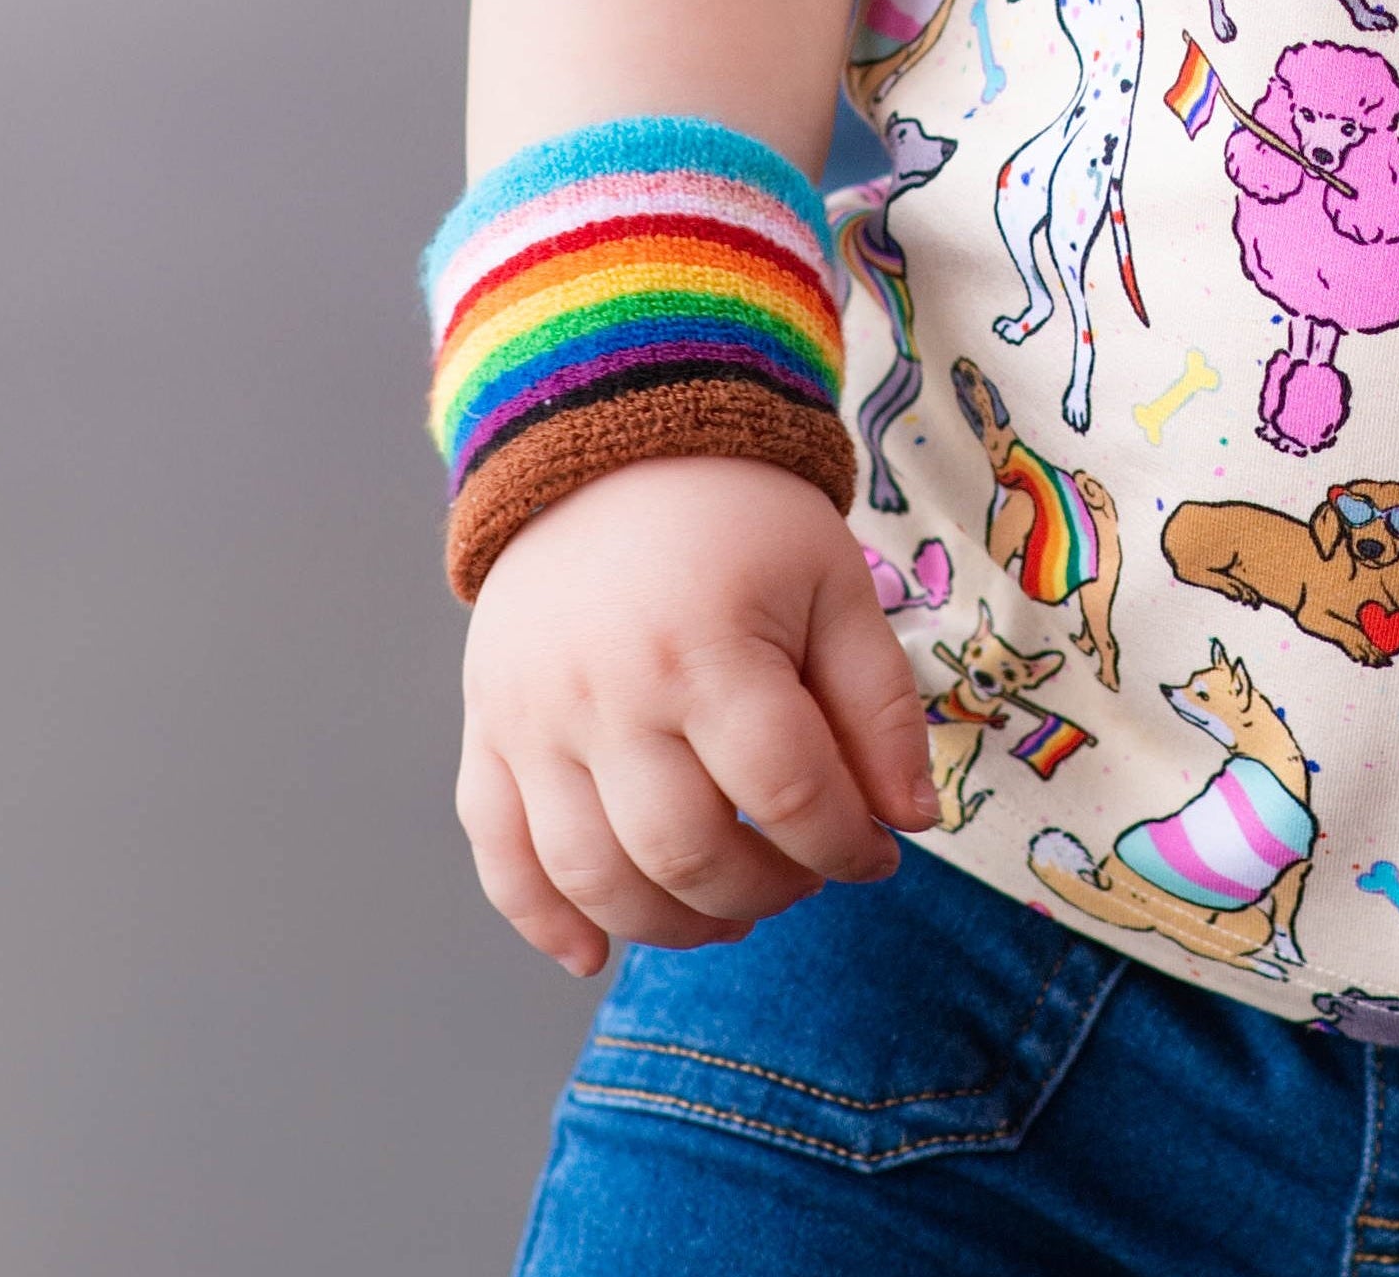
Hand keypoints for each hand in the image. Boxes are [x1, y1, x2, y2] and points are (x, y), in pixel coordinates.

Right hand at [457, 455, 940, 975]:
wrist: (614, 444)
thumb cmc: (743, 522)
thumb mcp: (836, 584)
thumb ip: (880, 705)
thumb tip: (912, 822)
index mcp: (710, 648)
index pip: (786, 796)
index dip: (845, 845)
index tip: (875, 853)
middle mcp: (608, 693)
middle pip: (687, 852)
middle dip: (765, 890)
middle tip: (801, 876)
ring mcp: (533, 719)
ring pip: (592, 876)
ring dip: (669, 922)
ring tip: (727, 911)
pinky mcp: (486, 731)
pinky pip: (499, 855)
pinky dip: (542, 921)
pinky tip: (595, 953)